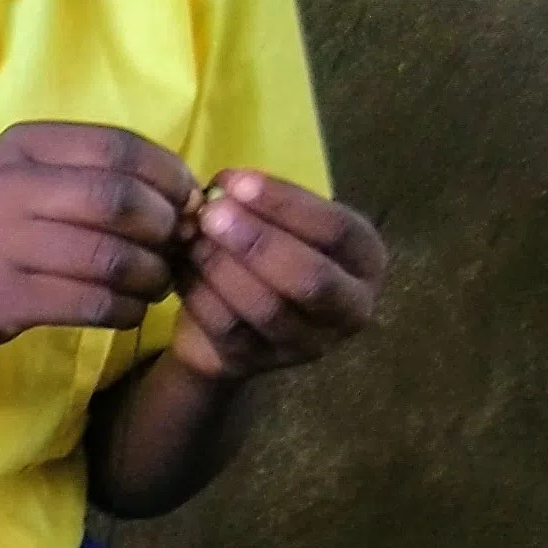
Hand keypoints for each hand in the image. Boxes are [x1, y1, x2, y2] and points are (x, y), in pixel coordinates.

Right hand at [0, 124, 200, 368]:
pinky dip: (125, 311)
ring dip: (151, 275)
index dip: (168, 175)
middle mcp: (10, 187)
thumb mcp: (22, 185)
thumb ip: (87, 176)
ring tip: (158, 284)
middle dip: (165, 227)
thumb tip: (180, 191)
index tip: (189, 202)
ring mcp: (4, 244)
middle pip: (119, 199)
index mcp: (22, 145)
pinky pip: (91, 303)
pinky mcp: (7, 299)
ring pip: (111, 256)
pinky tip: (130, 312)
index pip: (118, 147)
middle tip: (178, 248)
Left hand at [162, 169, 386, 383]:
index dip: (285, 205)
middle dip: (257, 242)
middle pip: (310, 278)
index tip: (236, 183)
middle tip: (211, 214)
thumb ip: (263, 202)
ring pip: (267, 309)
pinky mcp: (261, 364)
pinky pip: (228, 329)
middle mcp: (350, 309)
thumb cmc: (268, 252)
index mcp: (366, 261)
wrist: (235, 316)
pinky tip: (181, 266)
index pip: (337, 230)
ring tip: (192, 236)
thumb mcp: (278, 221)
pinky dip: (201, 293)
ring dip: (222, 267)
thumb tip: (223, 185)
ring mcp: (307, 345)